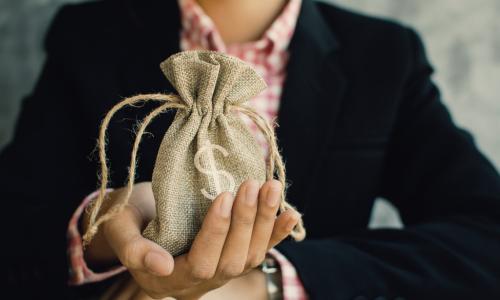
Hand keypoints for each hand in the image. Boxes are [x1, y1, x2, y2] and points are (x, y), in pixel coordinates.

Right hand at [84, 179, 299, 298]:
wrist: (139, 218)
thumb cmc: (126, 220)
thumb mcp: (119, 229)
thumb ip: (133, 249)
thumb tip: (162, 266)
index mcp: (169, 279)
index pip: (200, 262)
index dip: (215, 232)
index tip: (224, 196)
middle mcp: (199, 282)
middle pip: (232, 260)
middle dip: (245, 222)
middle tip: (251, 185)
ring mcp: (219, 271)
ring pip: (250, 255)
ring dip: (265, 222)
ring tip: (271, 187)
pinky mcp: (232, 255)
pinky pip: (260, 250)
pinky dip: (277, 233)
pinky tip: (291, 213)